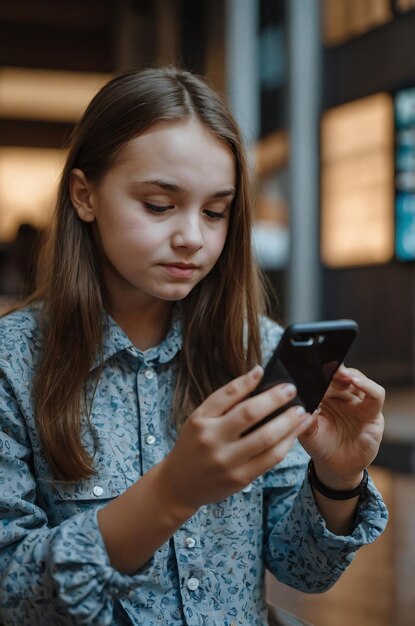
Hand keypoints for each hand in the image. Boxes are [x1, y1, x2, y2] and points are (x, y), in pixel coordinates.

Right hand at [159, 366, 313, 511]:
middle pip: (250, 414)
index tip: (265, 372)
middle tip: (292, 389)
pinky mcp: (241, 478)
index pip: (228, 395)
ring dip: (289, 423)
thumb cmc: (193, 445)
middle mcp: (213, 441)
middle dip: (275, 400)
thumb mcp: (199, 418)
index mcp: (201, 421)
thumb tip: (256, 373)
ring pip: (266, 439)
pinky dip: (286, 444)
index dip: (248, 382)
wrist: (181, 484)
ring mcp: (228, 462)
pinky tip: (294, 433)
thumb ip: (226, 397)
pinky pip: (270, 459)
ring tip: (301, 412)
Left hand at [299, 365, 384, 488]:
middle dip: (334, 370)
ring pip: (358, 379)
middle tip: (326, 367)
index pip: (325, 377)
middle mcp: (344, 396)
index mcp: (326, 396)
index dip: (320, 371)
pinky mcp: (373, 414)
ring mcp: (359, 404)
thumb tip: (300, 403)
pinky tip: (356, 382)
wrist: (335, 468)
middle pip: (341, 375)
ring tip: (341, 372)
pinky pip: (375, 396)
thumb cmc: (320, 445)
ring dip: (350, 374)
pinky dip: (368, 386)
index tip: (311, 366)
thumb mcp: (306, 432)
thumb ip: (304, 418)